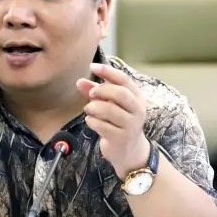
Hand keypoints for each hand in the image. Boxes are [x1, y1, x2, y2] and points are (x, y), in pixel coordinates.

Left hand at [77, 63, 150, 178]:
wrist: (129, 150)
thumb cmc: (118, 122)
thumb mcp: (109, 104)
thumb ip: (95, 92)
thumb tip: (79, 81)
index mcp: (137, 97)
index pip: (124, 79)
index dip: (107, 71)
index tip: (92, 66)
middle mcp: (137, 110)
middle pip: (120, 93)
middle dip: (102, 91)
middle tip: (91, 94)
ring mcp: (131, 125)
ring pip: (110, 110)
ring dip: (94, 107)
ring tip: (89, 109)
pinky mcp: (121, 138)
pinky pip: (103, 126)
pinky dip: (92, 122)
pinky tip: (91, 121)